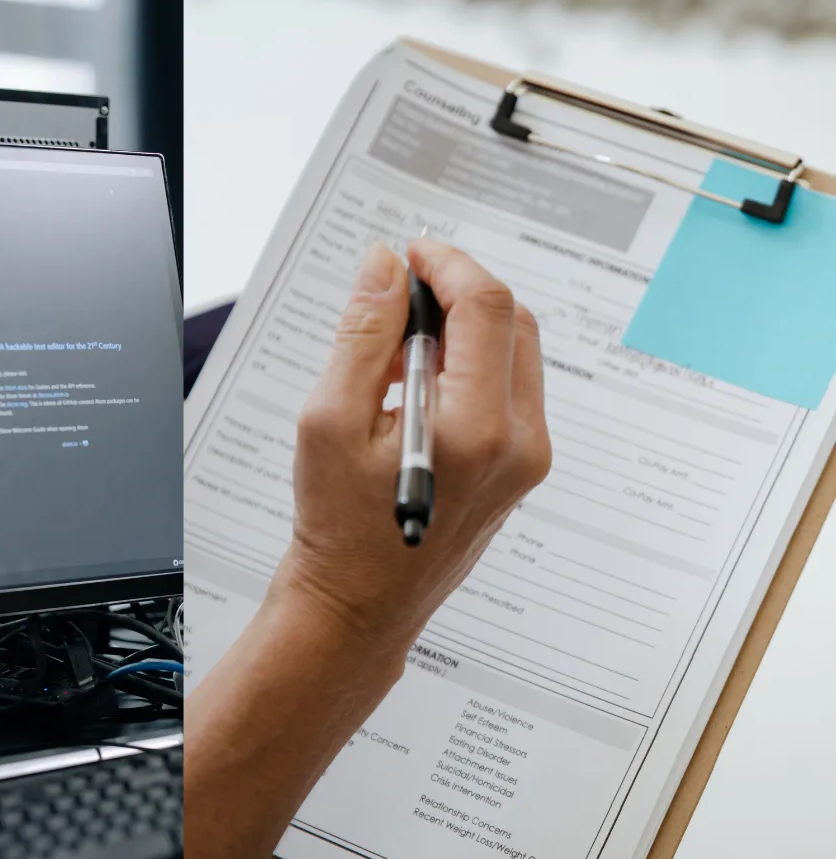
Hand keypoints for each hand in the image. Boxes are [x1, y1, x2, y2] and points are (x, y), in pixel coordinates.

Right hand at [274, 240, 551, 649]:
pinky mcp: (521, 468)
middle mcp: (519, 443)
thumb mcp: (331, 420)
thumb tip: (385, 268)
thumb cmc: (339, 527)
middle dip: (460, 291)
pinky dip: (472, 363)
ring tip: (401, 342)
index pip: (487, 308)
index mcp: (476, 429)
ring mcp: (528, 459)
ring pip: (517, 352)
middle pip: (513, 322)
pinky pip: (510, 388)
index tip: (411, 254)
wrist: (359, 604)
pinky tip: (420, 380)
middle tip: (403, 289)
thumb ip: (364, 334)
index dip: (448, 265)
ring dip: (466, 326)